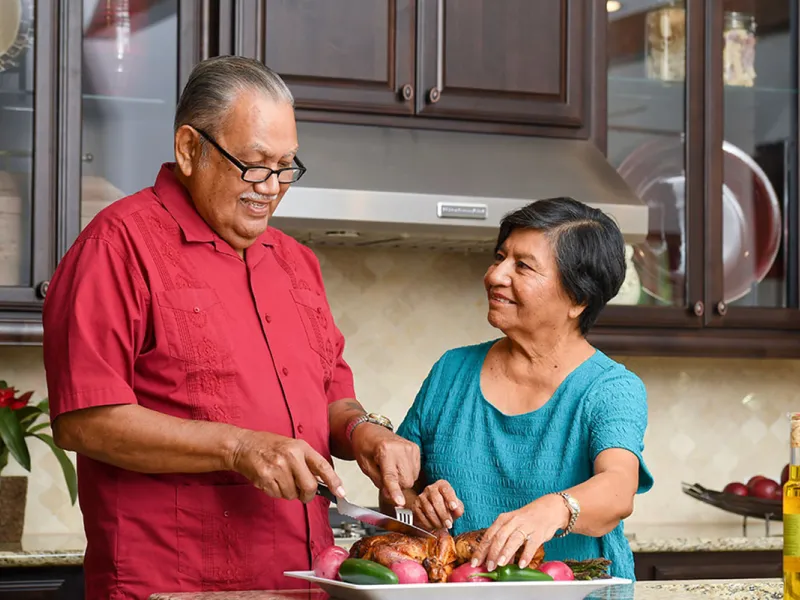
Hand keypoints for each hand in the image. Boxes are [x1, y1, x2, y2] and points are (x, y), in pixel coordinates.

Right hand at [230, 430, 344, 502]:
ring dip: (289, 492)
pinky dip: (276, 492)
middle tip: (303, 493)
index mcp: (300, 447)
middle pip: (309, 486)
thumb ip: (307, 462)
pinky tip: (271, 480)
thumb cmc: (269, 445)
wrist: (243, 446)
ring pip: (292, 494)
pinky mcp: (265, 478)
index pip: (322, 466)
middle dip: (307, 494)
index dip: (334, 481)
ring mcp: (277, 468)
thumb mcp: (292, 446)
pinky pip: (278, 495)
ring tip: (280, 479)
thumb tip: (323, 481)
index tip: (340, 492)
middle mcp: (290, 457)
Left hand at [351, 424, 419, 505]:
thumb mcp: (365, 466)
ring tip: (391, 468)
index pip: (391, 476)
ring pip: (412, 478)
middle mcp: (401, 448)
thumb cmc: (365, 446)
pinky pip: (416, 471)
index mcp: (385, 450)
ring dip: (402, 479)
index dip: (395, 491)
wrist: (371, 430)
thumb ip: (379, 482)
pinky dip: (407, 472)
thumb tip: (391, 496)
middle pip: (406, 481)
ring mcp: (410, 447)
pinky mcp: (416, 448)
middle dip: (396, 486)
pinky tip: (398, 465)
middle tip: (385, 477)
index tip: (400, 502)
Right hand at [412, 480, 463, 530]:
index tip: (454, 507)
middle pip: (436, 500)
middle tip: (449, 525)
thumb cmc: (447, 507)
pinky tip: (434, 526)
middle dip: (443, 514)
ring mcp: (421, 496)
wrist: (433, 511)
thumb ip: (458, 508)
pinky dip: (428, 524)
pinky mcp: (415, 506)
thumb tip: (456, 510)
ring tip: (442, 526)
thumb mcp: (456, 506)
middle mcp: (430, 488)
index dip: (450, 498)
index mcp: (442, 485)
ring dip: (437, 521)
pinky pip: (421, 516)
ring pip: (429, 510)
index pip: (446, 489)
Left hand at [470, 494, 569, 570]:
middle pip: (499, 537)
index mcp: (503, 519)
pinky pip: (531, 545)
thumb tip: (494, 560)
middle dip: (492, 553)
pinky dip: (526, 555)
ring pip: (513, 539)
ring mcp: (526, 526)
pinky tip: (521, 564)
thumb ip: (503, 541)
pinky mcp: (538, 532)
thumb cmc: (527, 520)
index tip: (475, 562)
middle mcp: (513, 521)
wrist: (549, 509)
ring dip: (506, 552)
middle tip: (488, 566)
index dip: (481, 549)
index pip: (488, 535)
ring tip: (500, 564)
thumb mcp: (512, 526)